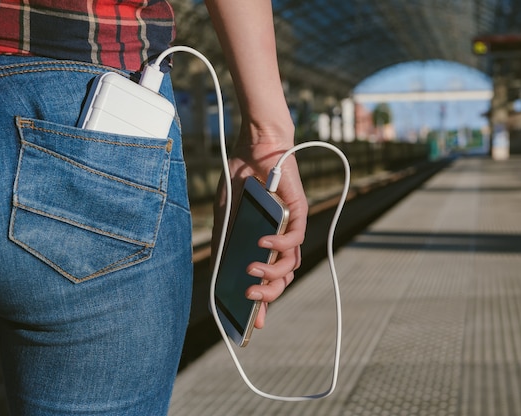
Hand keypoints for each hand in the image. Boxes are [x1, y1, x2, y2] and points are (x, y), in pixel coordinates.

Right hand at [211, 122, 307, 328]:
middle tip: (251, 299)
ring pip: (290, 265)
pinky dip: (279, 246)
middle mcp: (279, 240)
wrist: (254, 147)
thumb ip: (226, 242)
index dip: (261, 303)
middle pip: (280, 278)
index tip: (252, 323)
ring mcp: (290, 229)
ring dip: (272, 274)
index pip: (265, 279)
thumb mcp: (226, 217)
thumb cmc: (240, 179)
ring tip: (252, 273)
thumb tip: (222, 275)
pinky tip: (262, 244)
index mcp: (262, 244)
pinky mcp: (298, 214)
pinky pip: (295, 240)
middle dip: (267, 295)